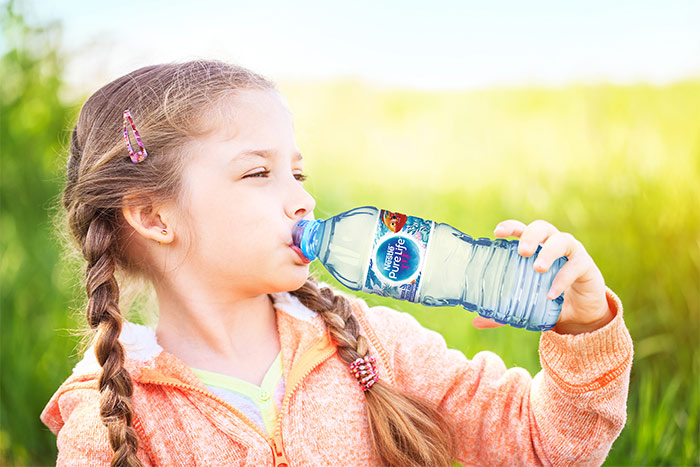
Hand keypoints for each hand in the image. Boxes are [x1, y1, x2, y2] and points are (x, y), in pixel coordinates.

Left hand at [471, 220, 613, 334]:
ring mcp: (572, 252)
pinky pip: (575, 266)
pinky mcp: (586, 266)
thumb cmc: (549, 299)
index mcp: (535, 247)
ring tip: (538, 268)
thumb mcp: (525, 305)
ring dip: (548, 252)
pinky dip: (563, 279)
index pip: (521, 229)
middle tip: (522, 251)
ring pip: (562, 240)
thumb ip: (503, 312)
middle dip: (530, 235)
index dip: (510, 227)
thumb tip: (476, 322)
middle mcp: (553, 243)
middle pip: (542, 228)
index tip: (497, 233)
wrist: (581, 314)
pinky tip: (551, 294)